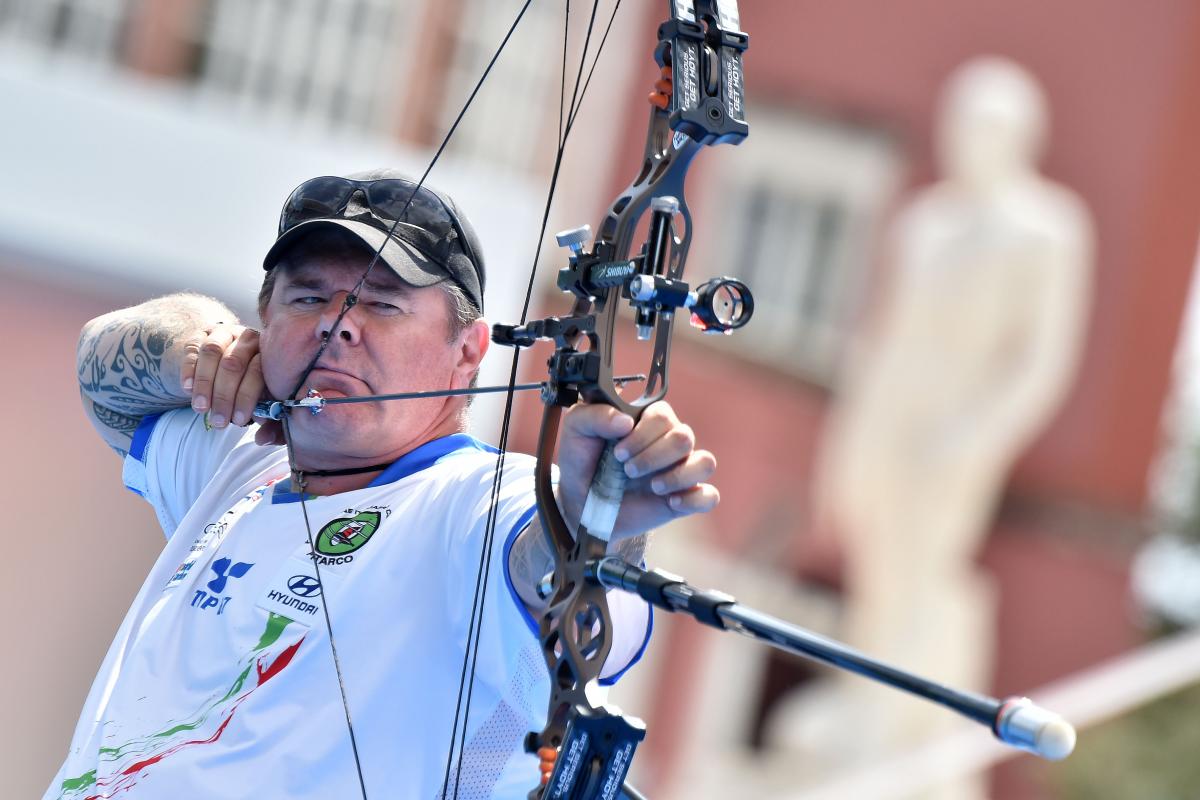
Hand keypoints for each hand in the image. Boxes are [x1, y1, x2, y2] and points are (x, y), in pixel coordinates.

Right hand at [179, 323, 277, 441]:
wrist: (225, 362)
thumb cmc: (248, 385)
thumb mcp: (261, 398)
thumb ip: (266, 417)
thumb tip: (264, 438)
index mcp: (267, 351)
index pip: (257, 372)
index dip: (247, 397)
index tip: (239, 420)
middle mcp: (247, 337)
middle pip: (233, 363)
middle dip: (224, 396)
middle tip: (219, 421)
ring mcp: (223, 333)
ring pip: (211, 353)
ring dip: (205, 384)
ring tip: (201, 409)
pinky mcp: (200, 334)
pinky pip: (192, 349)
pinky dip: (189, 371)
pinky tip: (187, 390)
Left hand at [555, 400, 717, 539]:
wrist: (580, 503)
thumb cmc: (582, 461)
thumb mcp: (576, 430)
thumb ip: (593, 415)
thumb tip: (625, 421)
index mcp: (648, 421)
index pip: (663, 415)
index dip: (643, 434)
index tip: (617, 452)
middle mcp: (669, 442)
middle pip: (685, 437)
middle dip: (653, 456)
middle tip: (627, 470)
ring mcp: (679, 470)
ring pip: (705, 463)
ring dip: (678, 475)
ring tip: (652, 487)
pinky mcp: (684, 498)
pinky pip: (709, 496)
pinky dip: (694, 498)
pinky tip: (670, 502)